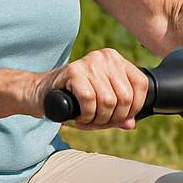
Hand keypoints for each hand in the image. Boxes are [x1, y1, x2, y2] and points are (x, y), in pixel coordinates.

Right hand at [32, 48, 150, 129]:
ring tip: (87, 120)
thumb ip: (119, 114)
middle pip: (125, 97)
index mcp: (116, 60)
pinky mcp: (74, 71)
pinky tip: (80, 117)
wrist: (41, 93)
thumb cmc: (74, 99)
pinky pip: (90, 100)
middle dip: (114, 118)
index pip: (141, 85)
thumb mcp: (101, 105)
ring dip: (98, 120)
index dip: (134, 108)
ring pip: (109, 101)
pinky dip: (86, 116)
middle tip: (99, 122)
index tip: (120, 118)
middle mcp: (105, 57)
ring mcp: (90, 62)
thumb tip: (131, 124)